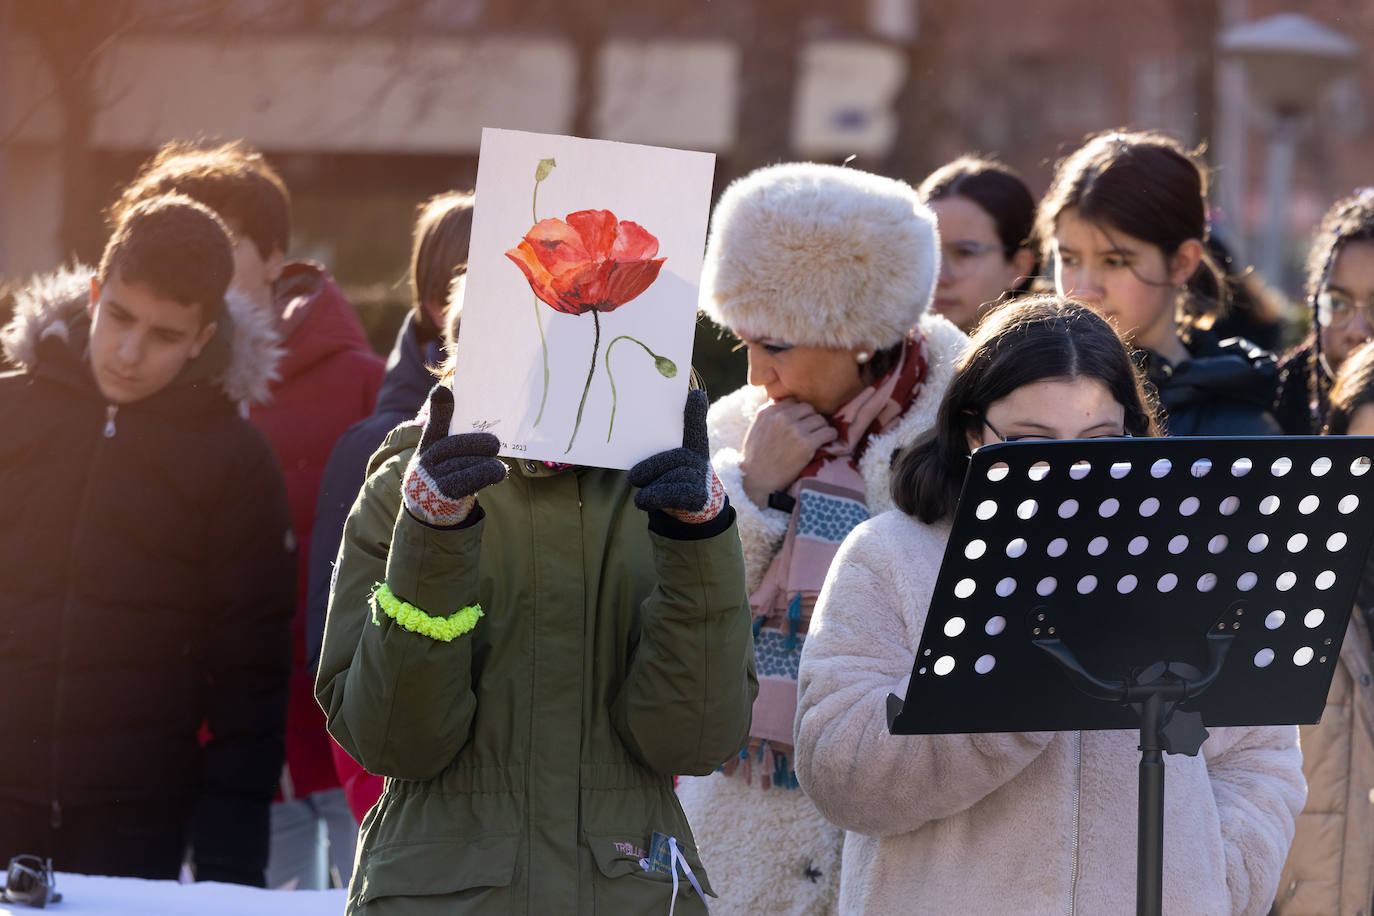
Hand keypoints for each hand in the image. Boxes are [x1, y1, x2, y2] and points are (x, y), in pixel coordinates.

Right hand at [402, 386, 506, 526]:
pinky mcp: (445, 494)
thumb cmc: (445, 469)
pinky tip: (498, 471)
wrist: (431, 506)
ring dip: (485, 462)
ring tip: (497, 461)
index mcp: (428, 445)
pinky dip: (487, 474)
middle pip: (452, 446)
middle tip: (495, 443)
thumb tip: (456, 394)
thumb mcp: (444, 448)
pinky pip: (469, 481)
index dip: (439, 408)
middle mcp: (426, 460)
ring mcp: (432, 478)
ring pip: (464, 464)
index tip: (442, 389)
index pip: (435, 424)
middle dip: (476, 444)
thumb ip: (451, 425)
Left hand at [628, 389, 724, 522]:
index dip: (695, 412)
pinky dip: (653, 496)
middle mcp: (701, 461)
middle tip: (633, 476)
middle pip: (678, 456)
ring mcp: (703, 480)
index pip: (695, 427)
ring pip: (674, 475)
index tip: (695, 395)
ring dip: (651, 482)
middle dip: (652, 466)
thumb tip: (632, 448)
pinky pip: (672, 493)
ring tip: (639, 488)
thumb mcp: (663, 464)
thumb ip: (653, 449)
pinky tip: (641, 500)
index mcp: (692, 448)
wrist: (690, 511)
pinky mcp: (699, 498)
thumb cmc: (670, 480)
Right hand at [739, 399, 836, 506]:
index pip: (793, 401)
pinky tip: (828, 441)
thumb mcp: (756, 428)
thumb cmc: (756, 457)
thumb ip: (770, 414)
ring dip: (822, 427)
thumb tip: (787, 403)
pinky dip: (831, 436)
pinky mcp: (806, 444)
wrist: (757, 480)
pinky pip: (828, 432)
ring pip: (820, 419)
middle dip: (811, 418)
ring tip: (820, 436)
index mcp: (768, 411)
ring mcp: (794, 430)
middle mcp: (781, 417)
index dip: (799, 412)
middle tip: (813, 430)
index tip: (802, 421)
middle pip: (808, 408)